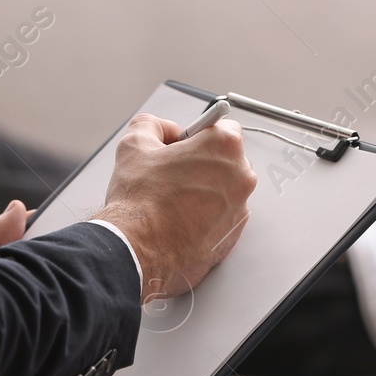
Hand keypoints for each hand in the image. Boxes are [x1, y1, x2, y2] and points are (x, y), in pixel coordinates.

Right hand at [93, 113, 256, 300]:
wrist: (137, 250)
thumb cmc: (139, 201)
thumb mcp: (135, 143)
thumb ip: (154, 125)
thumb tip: (165, 131)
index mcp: (224, 147)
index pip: (224, 127)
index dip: (199, 134)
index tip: (186, 144)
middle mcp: (240, 177)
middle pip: (227, 160)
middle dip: (204, 163)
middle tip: (174, 173)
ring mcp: (240, 209)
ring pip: (225, 191)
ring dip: (205, 191)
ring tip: (173, 200)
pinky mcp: (233, 235)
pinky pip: (222, 217)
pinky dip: (206, 217)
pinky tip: (180, 220)